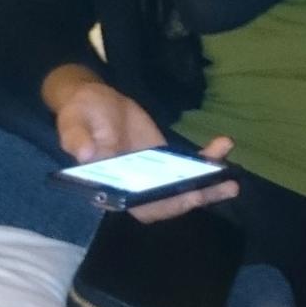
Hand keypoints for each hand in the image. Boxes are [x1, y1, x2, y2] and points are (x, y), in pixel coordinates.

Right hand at [43, 68, 237, 224]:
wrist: (93, 100)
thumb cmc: (78, 113)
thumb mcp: (73, 122)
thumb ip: (77, 138)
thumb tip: (85, 154)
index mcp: (110, 187)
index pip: (138, 206)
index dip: (163, 205)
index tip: (187, 196)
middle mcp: (134, 188)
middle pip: (168, 201)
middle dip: (196, 197)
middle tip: (222, 187)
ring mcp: (152, 175)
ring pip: (182, 187)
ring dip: (209, 185)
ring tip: (232, 180)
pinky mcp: (164, 160)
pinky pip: (188, 166)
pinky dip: (207, 159)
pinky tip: (222, 146)